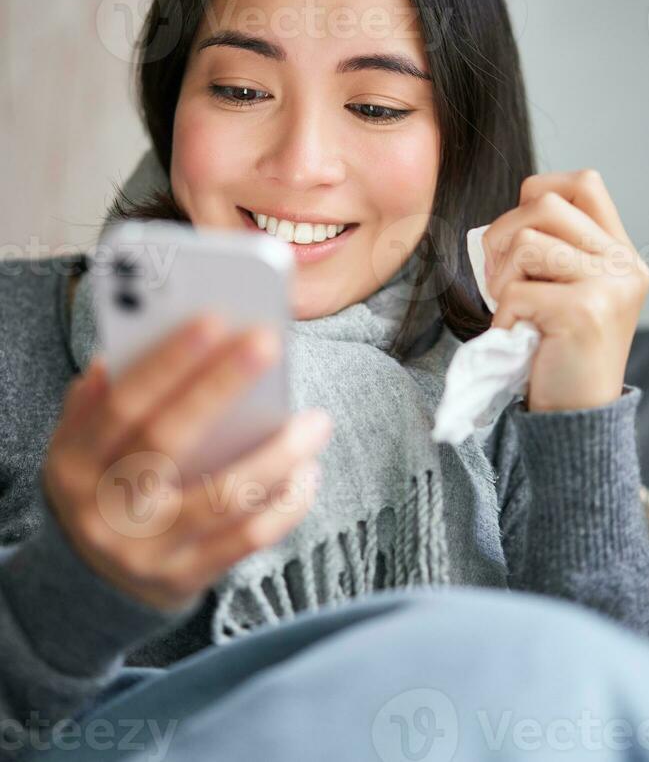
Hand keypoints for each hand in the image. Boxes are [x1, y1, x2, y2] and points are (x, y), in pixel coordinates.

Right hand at [42, 315, 331, 611]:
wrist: (91, 585)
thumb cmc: (101, 488)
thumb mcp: (78, 447)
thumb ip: (96, 402)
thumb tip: (120, 350)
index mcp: (75, 463)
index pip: (122, 405)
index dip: (166, 363)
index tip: (213, 319)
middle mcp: (105, 509)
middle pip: (168, 440)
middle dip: (220, 386)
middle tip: (269, 343)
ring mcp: (146, 550)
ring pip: (221, 497)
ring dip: (276, 455)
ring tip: (316, 422)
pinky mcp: (185, 577)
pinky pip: (246, 540)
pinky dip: (285, 505)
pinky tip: (308, 472)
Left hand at [482, 169, 648, 411]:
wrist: (576, 414)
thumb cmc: (559, 350)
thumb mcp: (568, 289)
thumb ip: (554, 249)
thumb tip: (508, 221)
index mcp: (620, 252)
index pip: (584, 183)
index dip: (538, 192)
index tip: (519, 233)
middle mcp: (622, 264)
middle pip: (545, 203)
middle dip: (503, 234)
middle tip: (500, 278)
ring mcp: (607, 286)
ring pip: (526, 241)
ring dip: (501, 276)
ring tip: (512, 308)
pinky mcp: (583, 312)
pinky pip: (516, 291)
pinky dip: (502, 316)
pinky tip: (518, 337)